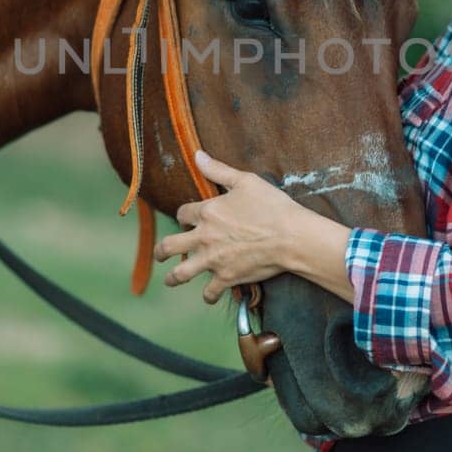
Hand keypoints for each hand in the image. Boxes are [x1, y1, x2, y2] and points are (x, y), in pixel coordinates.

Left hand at [153, 150, 309, 303]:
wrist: (291, 237)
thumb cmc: (272, 206)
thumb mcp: (246, 181)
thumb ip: (218, 170)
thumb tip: (197, 156)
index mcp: (207, 212)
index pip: (183, 213)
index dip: (183, 215)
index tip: (185, 219)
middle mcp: (204, 237)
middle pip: (170, 246)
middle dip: (162, 251)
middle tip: (160, 254)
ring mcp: (213, 260)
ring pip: (181, 274)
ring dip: (173, 278)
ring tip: (170, 280)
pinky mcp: (227, 278)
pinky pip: (210, 292)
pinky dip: (209, 295)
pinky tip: (209, 296)